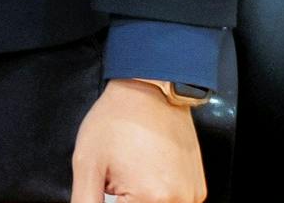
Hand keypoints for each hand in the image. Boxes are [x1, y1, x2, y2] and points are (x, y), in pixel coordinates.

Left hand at [73, 80, 206, 202]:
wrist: (149, 91)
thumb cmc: (117, 120)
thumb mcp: (86, 163)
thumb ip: (85, 200)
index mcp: (151, 198)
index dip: (111, 201)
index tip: (107, 187)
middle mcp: (178, 200)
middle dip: (126, 199)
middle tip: (118, 177)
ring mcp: (192, 195)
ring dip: (142, 198)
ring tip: (132, 171)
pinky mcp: (198, 188)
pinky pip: (175, 201)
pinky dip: (158, 195)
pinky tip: (146, 172)